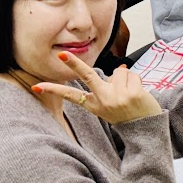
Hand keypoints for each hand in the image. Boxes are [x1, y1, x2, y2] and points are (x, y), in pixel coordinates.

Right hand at [33, 53, 161, 124]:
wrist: (145, 128)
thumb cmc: (127, 114)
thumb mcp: (109, 106)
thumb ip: (109, 87)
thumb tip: (120, 68)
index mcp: (94, 105)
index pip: (70, 96)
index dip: (54, 89)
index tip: (37, 86)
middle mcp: (103, 101)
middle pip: (87, 76)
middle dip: (74, 64)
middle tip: (62, 54)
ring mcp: (117, 97)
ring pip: (118, 71)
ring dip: (126, 78)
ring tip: (129, 93)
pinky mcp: (132, 94)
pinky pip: (132, 74)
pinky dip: (137, 80)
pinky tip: (138, 94)